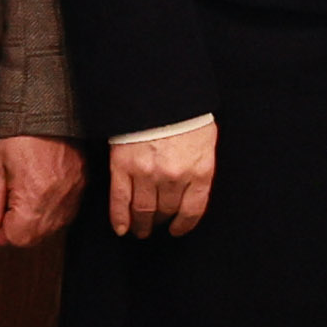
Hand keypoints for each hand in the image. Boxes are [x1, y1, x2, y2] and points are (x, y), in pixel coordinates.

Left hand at [0, 134, 82, 249]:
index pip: (17, 238)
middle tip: (2, 208)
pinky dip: (49, 210)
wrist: (45, 106)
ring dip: (33, 221)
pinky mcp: (82, 182)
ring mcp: (74, 191)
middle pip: (36, 236)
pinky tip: (37, 192)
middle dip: (16, 229)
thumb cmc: (15, 133)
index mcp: (35, 196)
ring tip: (19, 197)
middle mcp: (59, 199)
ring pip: (52, 226)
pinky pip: (66, 211)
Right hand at [110, 120, 216, 235]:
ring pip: (143, 210)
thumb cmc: (186, 116)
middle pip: (166, 210)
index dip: (184, 224)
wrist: (161, 95)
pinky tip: (122, 229)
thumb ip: (200, 169)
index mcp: (199, 171)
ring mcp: (146, 174)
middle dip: (162, 222)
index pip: (193, 210)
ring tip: (141, 231)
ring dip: (142, 224)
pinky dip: (120, 218)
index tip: (178, 230)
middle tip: (157, 227)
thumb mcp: (206, 143)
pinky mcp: (123, 168)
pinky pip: (120, 200)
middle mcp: (174, 177)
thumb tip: (193, 191)